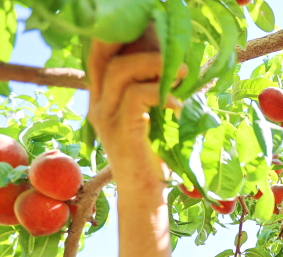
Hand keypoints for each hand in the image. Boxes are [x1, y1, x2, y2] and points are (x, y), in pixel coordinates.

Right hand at [86, 37, 183, 185]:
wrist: (144, 196)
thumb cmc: (152, 158)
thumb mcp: (150, 120)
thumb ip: (152, 95)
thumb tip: (179, 67)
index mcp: (102, 99)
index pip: (100, 55)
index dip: (123, 39)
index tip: (153, 35)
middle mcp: (98, 104)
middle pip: (106, 54)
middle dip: (141, 44)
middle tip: (172, 51)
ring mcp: (106, 117)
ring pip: (122, 70)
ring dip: (157, 65)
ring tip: (184, 73)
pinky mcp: (122, 130)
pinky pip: (137, 96)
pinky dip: (163, 95)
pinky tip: (180, 106)